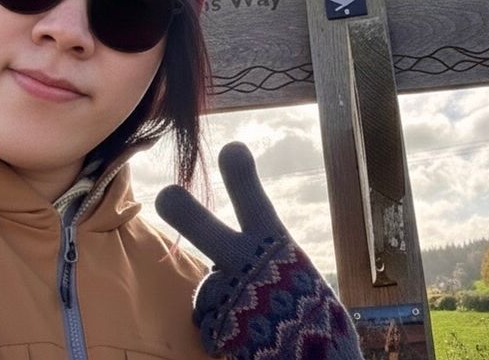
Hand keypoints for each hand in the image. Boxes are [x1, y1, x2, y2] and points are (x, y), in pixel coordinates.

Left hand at [156, 142, 361, 359]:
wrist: (320, 357)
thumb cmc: (307, 310)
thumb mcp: (291, 269)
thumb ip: (260, 253)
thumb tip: (223, 249)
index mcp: (275, 248)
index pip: (255, 205)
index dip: (241, 177)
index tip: (232, 150)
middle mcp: (252, 269)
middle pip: (209, 234)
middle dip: (186, 213)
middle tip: (168, 195)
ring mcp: (235, 301)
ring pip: (206, 291)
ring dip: (220, 302)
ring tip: (253, 315)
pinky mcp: (224, 333)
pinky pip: (211, 325)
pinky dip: (223, 331)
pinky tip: (247, 336)